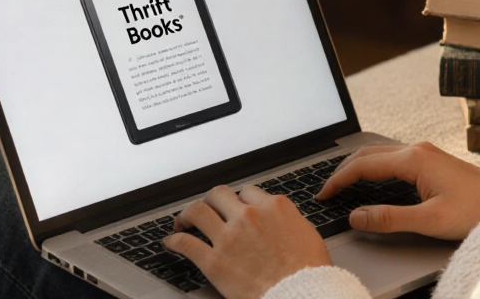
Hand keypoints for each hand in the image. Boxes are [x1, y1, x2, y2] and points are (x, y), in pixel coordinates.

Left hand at [163, 184, 332, 298]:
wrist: (301, 294)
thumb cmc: (307, 271)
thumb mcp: (305, 232)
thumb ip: (286, 218)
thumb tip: (277, 216)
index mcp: (273, 207)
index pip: (247, 192)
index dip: (239, 200)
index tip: (234, 208)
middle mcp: (248, 216)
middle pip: (219, 194)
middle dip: (212, 201)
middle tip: (208, 209)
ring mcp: (229, 237)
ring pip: (197, 210)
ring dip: (187, 214)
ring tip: (183, 221)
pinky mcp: (214, 261)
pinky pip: (185, 243)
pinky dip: (174, 240)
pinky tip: (172, 242)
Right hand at [316, 141, 479, 239]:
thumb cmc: (478, 210)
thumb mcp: (430, 220)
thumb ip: (390, 218)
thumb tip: (356, 216)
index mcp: (413, 159)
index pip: (363, 166)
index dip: (338, 181)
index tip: (322, 195)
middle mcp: (417, 150)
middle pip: (367, 154)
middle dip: (342, 170)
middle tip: (325, 191)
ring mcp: (426, 153)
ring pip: (380, 154)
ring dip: (357, 167)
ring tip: (341, 185)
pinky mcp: (432, 161)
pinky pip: (392, 159)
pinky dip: (373, 169)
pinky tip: (371, 182)